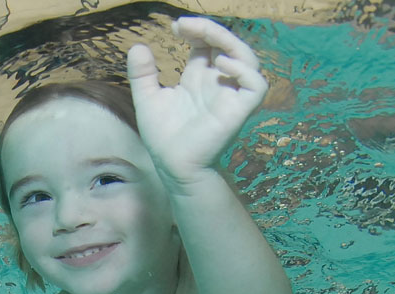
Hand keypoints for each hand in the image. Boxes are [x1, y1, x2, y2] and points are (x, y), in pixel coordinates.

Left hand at [128, 17, 267, 187]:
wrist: (173, 166)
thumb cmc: (164, 137)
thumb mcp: (147, 99)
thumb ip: (142, 74)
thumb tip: (137, 47)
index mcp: (199, 78)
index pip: (207, 44)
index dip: (197, 30)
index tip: (176, 28)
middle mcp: (217, 83)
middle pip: (228, 45)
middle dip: (210, 29)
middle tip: (186, 25)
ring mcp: (230, 96)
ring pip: (248, 59)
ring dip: (230, 41)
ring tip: (205, 37)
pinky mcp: (239, 111)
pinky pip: (256, 85)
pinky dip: (244, 70)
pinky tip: (220, 65)